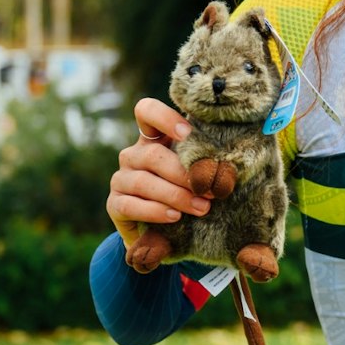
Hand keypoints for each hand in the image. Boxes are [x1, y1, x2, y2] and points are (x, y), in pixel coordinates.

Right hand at [106, 98, 208, 246]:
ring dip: (176, 195)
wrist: (164, 233)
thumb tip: (229, 164)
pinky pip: (130, 205)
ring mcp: (121, 179)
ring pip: (144, 182)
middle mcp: (133, 155)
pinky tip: (175, 217)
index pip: (146, 111)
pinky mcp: (114, 204)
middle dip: (184, 173)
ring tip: (202, 208)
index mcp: (153, 139)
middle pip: (153, 154)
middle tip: (210, 190)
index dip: (165, 118)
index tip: (188, 134)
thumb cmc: (188, 194)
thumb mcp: (196, 175)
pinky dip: (155, 211)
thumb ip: (204, 163)